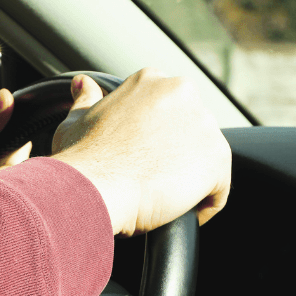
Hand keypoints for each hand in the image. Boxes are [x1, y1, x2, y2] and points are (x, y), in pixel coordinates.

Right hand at [50, 69, 230, 236]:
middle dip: (175, 155)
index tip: (141, 158)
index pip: (167, 110)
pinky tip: (180, 214)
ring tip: (162, 200)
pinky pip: (219, 188)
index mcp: (150, 81)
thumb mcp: (76, 121)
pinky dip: (203, 205)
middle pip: (190, 130)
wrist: (93, 188)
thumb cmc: (82, 159)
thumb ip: (85, 99)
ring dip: (189, 179)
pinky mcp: (218, 158)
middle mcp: (181, 92)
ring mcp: (203, 124)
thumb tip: (83, 84)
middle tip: (150, 180)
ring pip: (206, 158)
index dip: (155, 139)